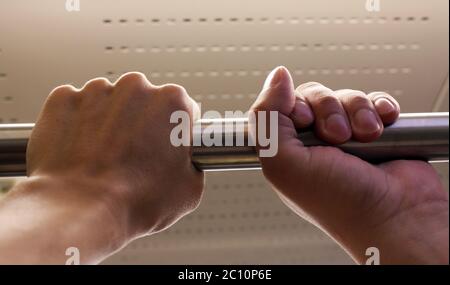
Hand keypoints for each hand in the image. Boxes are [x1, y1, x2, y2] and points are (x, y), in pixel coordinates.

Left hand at [0, 72, 202, 263]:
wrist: (80, 211)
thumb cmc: (136, 202)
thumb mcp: (190, 190)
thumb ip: (193, 162)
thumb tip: (185, 162)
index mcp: (172, 101)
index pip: (181, 108)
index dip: (176, 131)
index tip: (165, 147)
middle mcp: (135, 87)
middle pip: (144, 100)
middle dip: (142, 122)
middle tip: (135, 155)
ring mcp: (96, 90)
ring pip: (109, 101)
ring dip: (109, 121)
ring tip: (104, 156)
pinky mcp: (63, 99)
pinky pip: (76, 106)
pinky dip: (78, 123)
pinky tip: (81, 150)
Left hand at [250, 66, 448, 263]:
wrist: (395, 216)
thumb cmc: (337, 201)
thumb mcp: (283, 163)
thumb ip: (267, 118)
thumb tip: (277, 74)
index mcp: (289, 149)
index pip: (283, 104)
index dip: (295, 106)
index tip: (306, 124)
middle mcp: (316, 142)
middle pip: (316, 95)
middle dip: (329, 110)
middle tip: (337, 137)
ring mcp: (348, 136)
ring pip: (347, 96)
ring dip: (357, 112)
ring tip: (365, 137)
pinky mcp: (378, 132)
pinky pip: (375, 101)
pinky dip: (380, 108)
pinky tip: (383, 124)